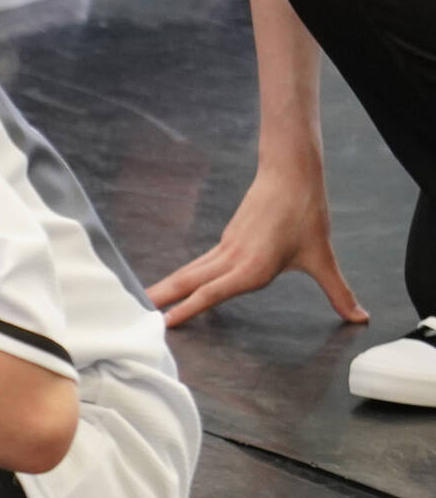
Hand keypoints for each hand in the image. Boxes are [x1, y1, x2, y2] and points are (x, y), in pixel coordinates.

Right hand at [147, 168, 366, 326]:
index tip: (165, 323)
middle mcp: (232, 260)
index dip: (187, 309)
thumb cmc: (306, 213)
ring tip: (146, 299)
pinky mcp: (227, 241)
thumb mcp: (322, 257)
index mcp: (251, 268)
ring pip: (189, 271)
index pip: (211, 293)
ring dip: (166, 286)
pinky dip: (183, 276)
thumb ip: (338, 291)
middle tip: (138, 313)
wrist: (291, 174)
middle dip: (162, 298)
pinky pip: (198, 263)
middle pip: (188, 281)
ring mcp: (226, 249)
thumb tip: (360, 316)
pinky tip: (177, 283)